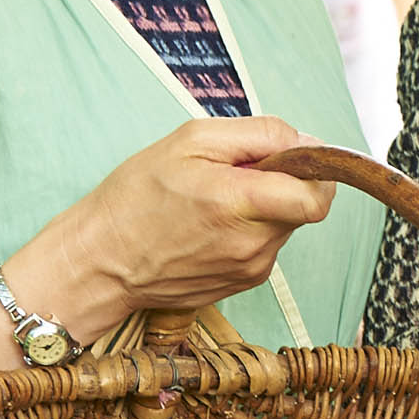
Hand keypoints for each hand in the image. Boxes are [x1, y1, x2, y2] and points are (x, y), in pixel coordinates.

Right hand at [28, 117, 334, 329]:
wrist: (101, 261)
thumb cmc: (136, 197)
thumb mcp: (190, 140)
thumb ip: (258, 134)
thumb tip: (305, 141)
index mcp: (239, 203)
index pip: (318, 195)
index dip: (313, 169)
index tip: (287, 155)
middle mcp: (252, 244)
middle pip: (305, 207)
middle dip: (285, 183)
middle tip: (239, 173)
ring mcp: (250, 269)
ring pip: (286, 225)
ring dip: (266, 206)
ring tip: (215, 200)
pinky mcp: (243, 283)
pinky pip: (266, 245)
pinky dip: (251, 229)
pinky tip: (211, 224)